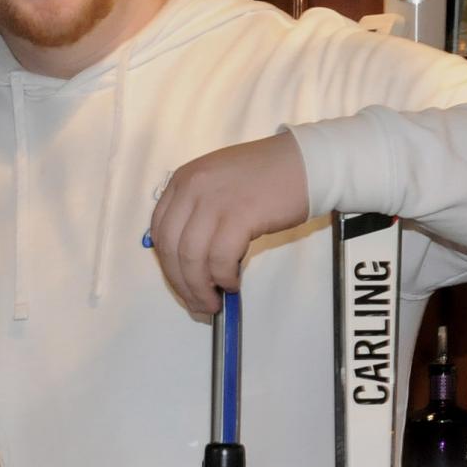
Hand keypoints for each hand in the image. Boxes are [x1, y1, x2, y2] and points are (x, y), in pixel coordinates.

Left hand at [148, 132, 310, 314]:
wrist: (305, 163)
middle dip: (181, 284)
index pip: (160, 231)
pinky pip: (220, 258)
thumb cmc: (267, 176)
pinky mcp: (240, 214)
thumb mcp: (217, 184)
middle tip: (196, 304)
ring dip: (200, 288)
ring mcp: (215, 200)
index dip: (168, 265)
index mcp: (183, 180)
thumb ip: (198, 213)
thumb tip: (190, 262)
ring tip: (213, 302)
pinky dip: (223, 278)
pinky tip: (232, 283)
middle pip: (171, 248)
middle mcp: (192, 187)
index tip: (181, 284)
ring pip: (192, 257)